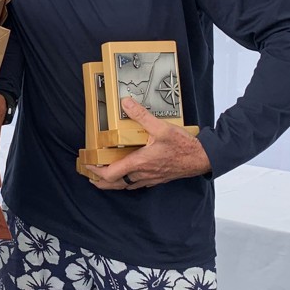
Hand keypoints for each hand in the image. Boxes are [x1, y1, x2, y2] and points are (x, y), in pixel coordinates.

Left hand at [87, 97, 210, 189]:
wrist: (202, 158)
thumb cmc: (183, 146)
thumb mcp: (161, 127)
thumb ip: (141, 115)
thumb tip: (126, 103)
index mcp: (139, 163)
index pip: (110, 174)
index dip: (96, 171)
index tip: (87, 165)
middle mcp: (142, 174)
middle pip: (114, 184)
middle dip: (99, 181)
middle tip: (89, 175)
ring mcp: (149, 178)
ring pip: (125, 185)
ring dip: (112, 183)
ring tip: (102, 176)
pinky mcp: (157, 179)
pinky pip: (136, 184)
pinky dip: (125, 182)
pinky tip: (126, 175)